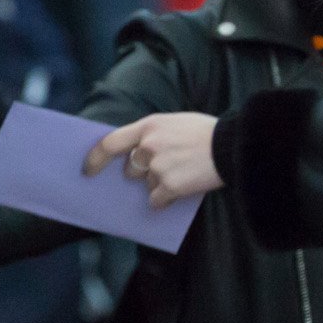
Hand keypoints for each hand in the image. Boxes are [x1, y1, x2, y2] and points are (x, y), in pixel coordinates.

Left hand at [83, 113, 222, 209]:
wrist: (233, 146)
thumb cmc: (208, 133)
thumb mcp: (177, 122)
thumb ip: (155, 134)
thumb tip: (137, 154)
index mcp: (149, 126)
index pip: (110, 143)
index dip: (96, 158)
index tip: (89, 170)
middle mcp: (149, 146)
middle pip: (130, 168)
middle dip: (141, 172)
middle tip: (162, 168)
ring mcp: (158, 167)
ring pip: (147, 185)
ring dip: (160, 184)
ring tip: (184, 174)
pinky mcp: (170, 186)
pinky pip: (158, 200)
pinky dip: (167, 199)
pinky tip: (183, 189)